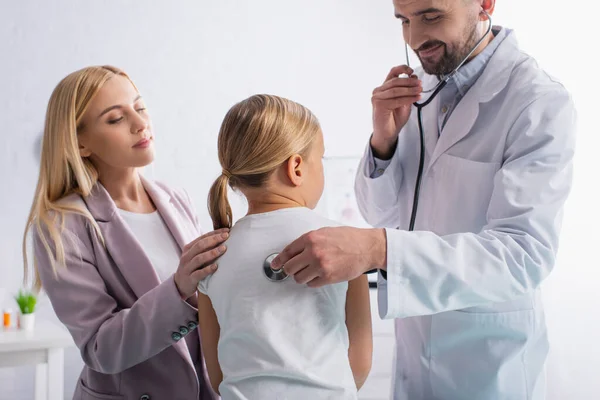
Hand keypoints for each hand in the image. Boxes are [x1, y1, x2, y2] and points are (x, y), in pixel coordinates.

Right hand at [174, 228, 228, 298]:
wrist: (180, 285)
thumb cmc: (193, 267)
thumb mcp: (196, 256)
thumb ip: (206, 248)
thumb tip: (224, 238)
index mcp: (188, 248)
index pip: (202, 238)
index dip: (214, 233)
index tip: (227, 231)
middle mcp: (186, 256)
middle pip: (200, 245)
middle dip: (214, 240)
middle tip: (226, 237)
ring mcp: (187, 268)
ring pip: (199, 258)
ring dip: (212, 253)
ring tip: (223, 249)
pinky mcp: (190, 279)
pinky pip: (198, 274)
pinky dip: (207, 270)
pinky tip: (216, 267)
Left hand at [270, 227, 386, 287]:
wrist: (366, 247)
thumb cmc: (347, 238)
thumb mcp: (324, 232)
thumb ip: (308, 241)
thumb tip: (291, 253)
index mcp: (310, 238)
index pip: (287, 252)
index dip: (279, 260)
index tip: (275, 265)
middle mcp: (313, 252)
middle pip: (290, 268)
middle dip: (291, 270)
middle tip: (296, 269)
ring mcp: (320, 266)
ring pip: (299, 278)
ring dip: (302, 276)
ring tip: (311, 271)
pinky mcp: (328, 277)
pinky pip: (311, 284)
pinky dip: (313, 281)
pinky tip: (320, 275)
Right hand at [371, 65, 421, 158]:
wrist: (388, 133)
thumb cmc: (394, 118)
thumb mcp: (404, 102)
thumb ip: (407, 91)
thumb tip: (414, 77)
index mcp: (384, 88)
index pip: (392, 73)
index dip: (402, 68)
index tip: (412, 71)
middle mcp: (378, 91)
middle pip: (395, 81)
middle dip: (410, 82)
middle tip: (420, 84)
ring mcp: (377, 98)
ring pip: (396, 90)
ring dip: (410, 90)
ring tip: (420, 91)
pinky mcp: (379, 105)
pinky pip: (396, 100)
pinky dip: (408, 98)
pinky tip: (416, 98)